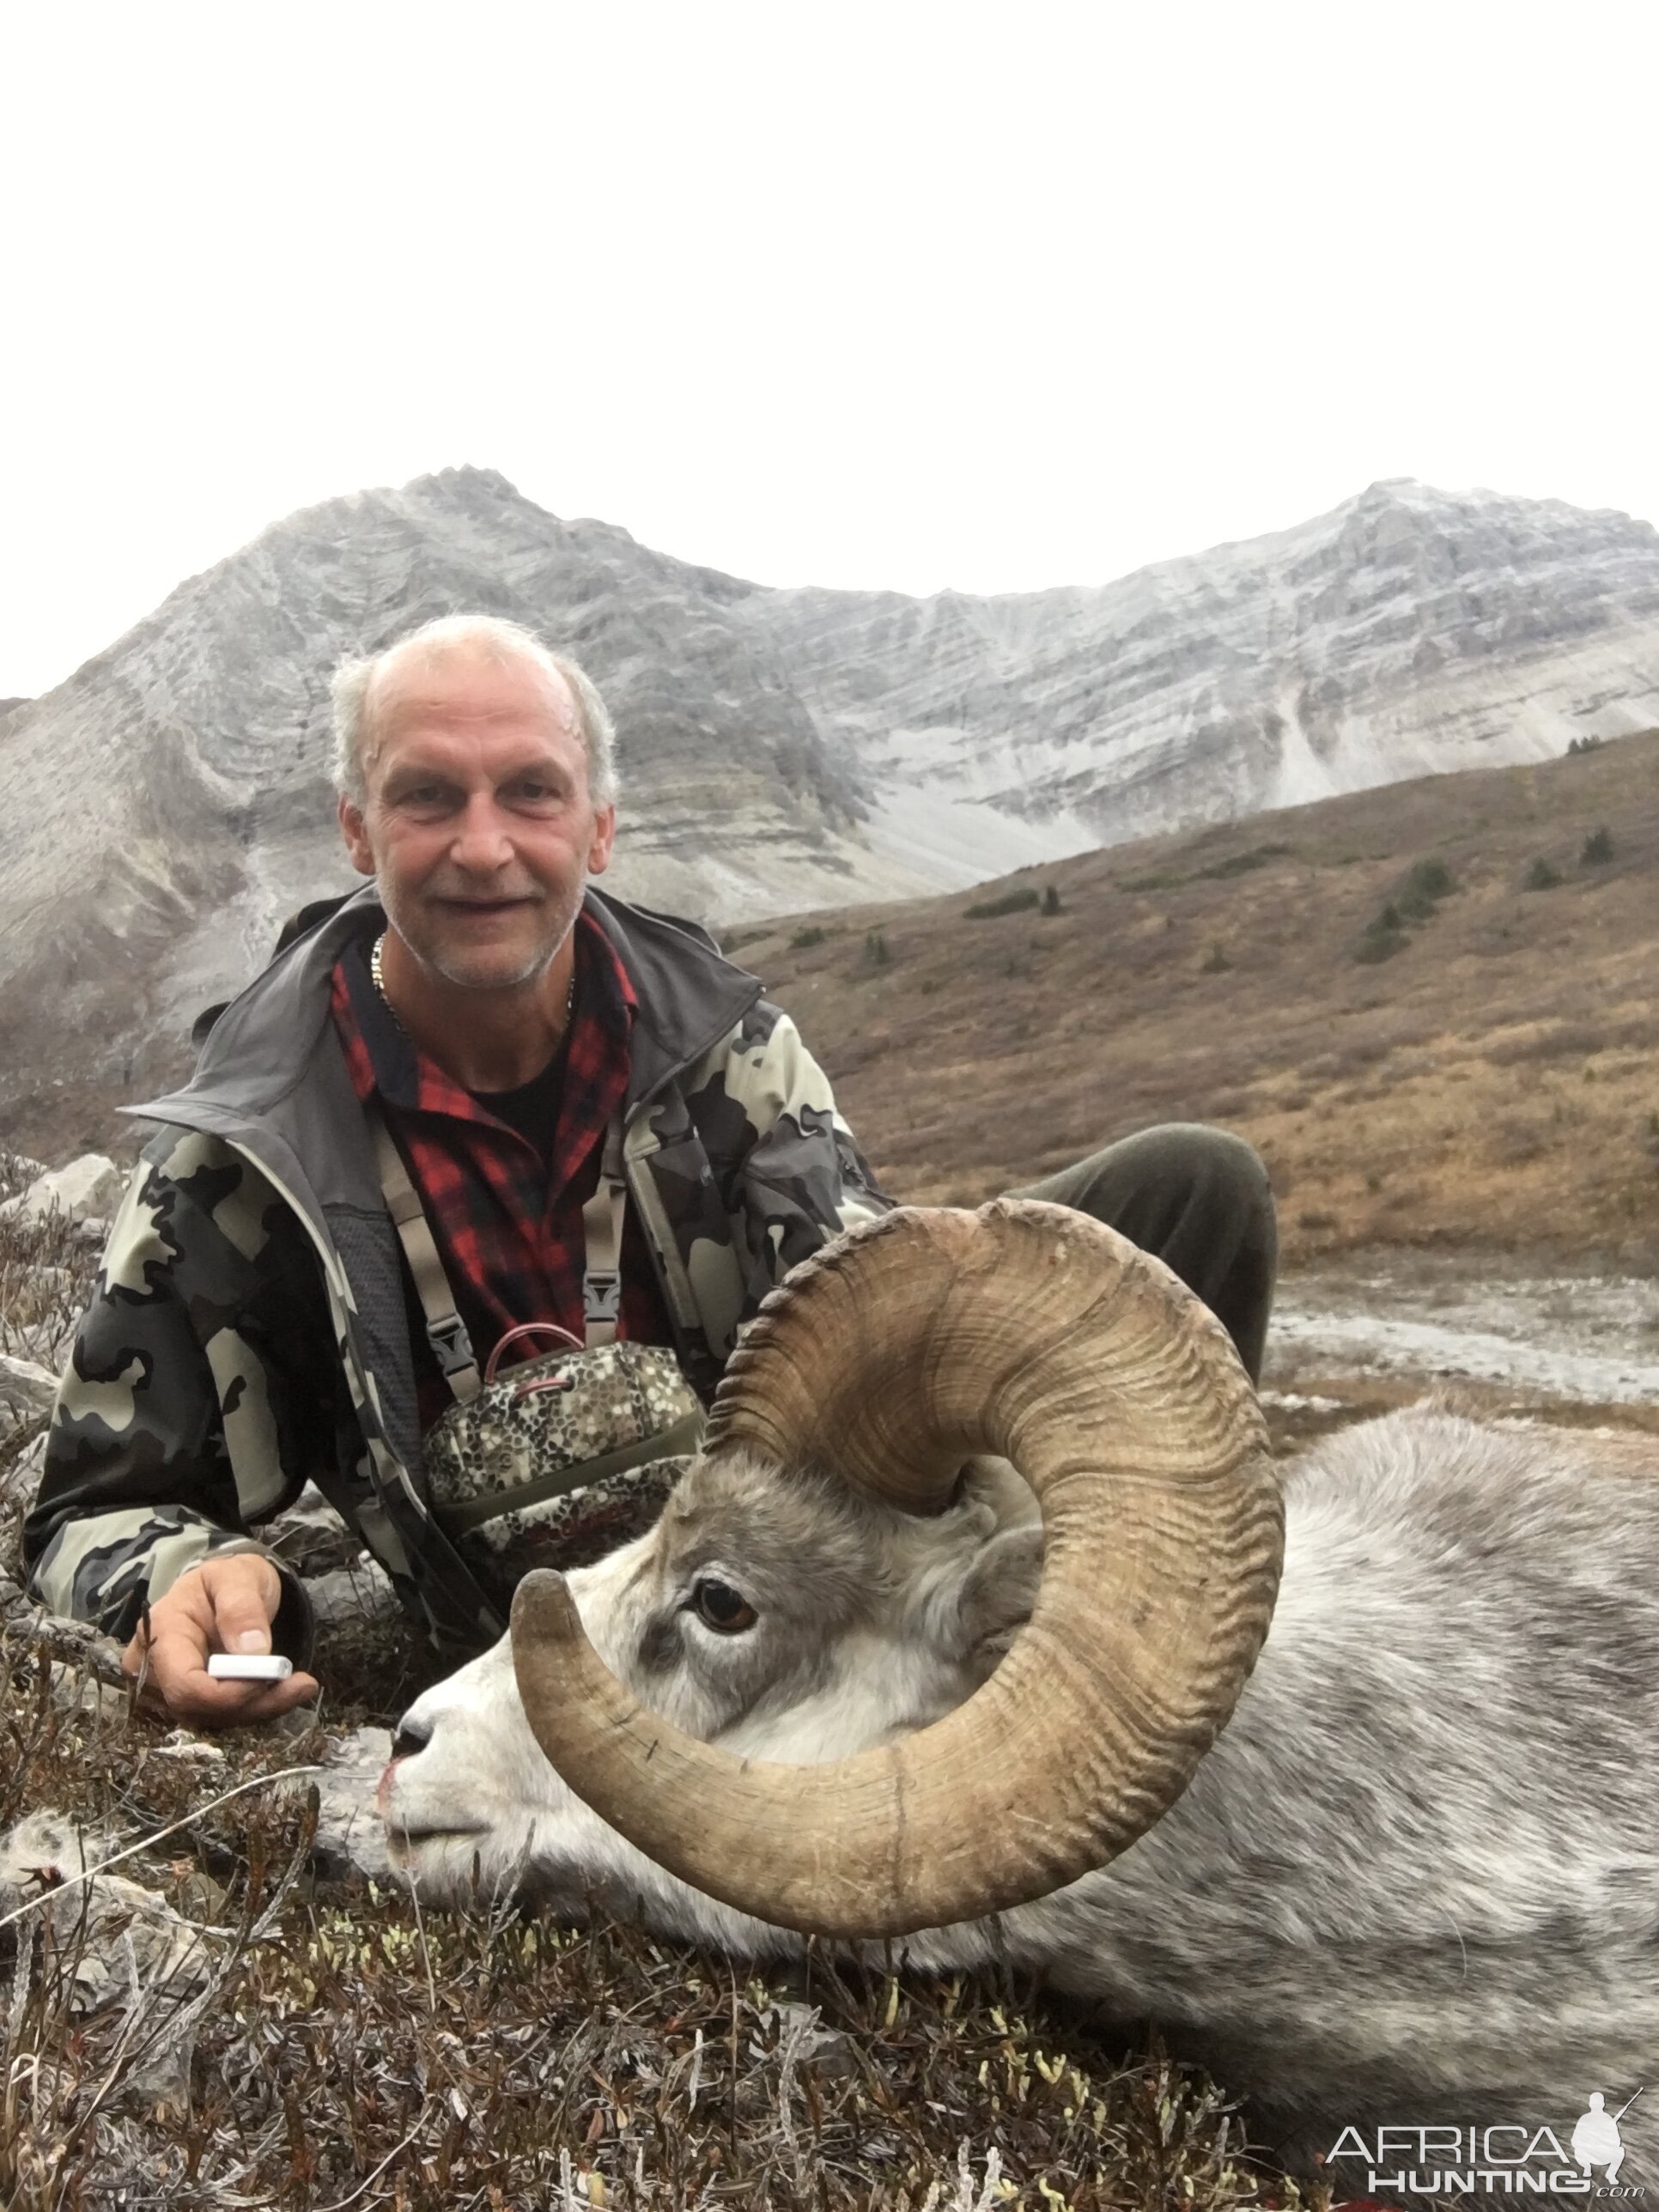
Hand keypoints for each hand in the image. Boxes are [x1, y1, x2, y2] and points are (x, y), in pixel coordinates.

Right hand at [121, 1554, 319, 1727]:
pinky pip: (219, 1716)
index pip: (183, 1684)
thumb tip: (252, 1652)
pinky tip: (284, 1691)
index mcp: (160, 1631)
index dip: (226, 1694)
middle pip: (195, 1708)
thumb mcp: (238, 1578)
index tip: (270, 1678)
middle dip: (249, 1704)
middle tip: (301, 1685)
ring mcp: (166, 1687)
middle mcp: (153, 1666)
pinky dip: (254, 1708)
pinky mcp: (186, 1700)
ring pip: (209, 1718)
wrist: (227, 1589)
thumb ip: (242, 1610)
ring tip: (299, 1685)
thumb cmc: (228, 1579)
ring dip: (258, 1708)